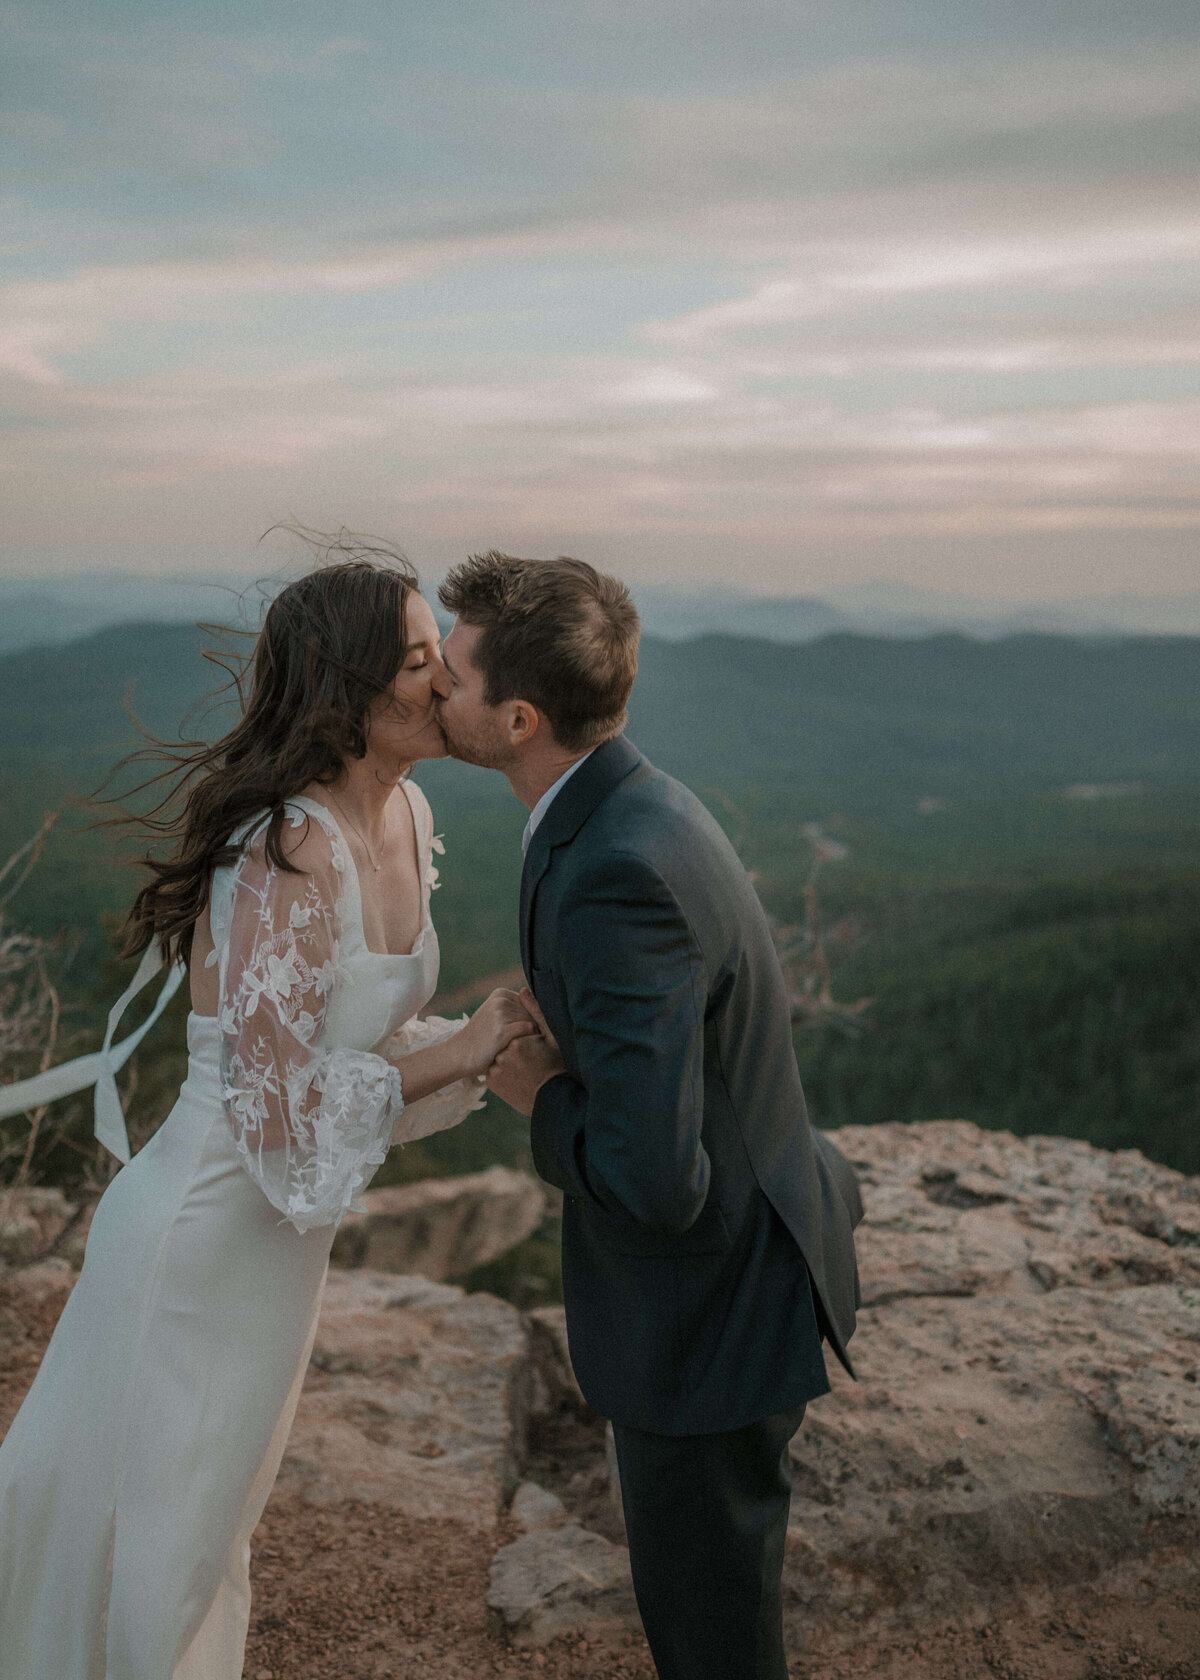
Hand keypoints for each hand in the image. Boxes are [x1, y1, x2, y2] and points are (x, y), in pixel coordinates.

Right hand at [456, 988, 536, 1077]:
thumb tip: (541, 1006)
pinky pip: (530, 1032)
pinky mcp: (502, 1030)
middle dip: (535, 1029)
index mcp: (500, 993)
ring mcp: (501, 1014)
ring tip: (524, 1049)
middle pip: (534, 1013)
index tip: (530, 1034)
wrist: (459, 1054)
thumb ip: (515, 1009)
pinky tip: (523, 1051)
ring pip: (534, 1023)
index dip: (535, 1020)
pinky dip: (530, 1042)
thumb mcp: (495, 1016)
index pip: (532, 1003)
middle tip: (526, 1044)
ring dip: (533, 1037)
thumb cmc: (482, 1039)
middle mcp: (501, 1000)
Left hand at [487, 988, 566, 1115]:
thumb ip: (536, 1012)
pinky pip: (494, 1069)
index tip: (535, 1046)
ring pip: (498, 1054)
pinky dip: (502, 1070)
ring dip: (507, 1057)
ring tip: (524, 1068)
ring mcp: (495, 1070)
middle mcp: (502, 1055)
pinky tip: (516, 1075)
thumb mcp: (552, 1037)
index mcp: (517, 1040)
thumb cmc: (556, 1065)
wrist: (551, 1100)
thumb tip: (523, 990)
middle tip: (529, 1058)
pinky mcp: (491, 1081)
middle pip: (504, 1040)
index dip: (524, 1035)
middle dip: (514, 1045)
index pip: (513, 1027)